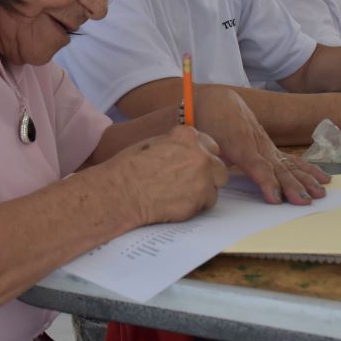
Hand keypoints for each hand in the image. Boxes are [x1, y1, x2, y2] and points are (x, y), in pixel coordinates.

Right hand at [110, 125, 228, 224]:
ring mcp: (203, 176)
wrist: (122, 192)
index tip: (193, 165)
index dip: (201, 157)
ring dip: (204, 189)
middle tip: (189, 182)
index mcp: (186, 135)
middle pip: (218, 165)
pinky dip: (197, 205)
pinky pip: (208, 202)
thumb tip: (186, 152)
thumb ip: (176, 146)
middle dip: (208, 174)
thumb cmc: (130, 169)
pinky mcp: (201, 198)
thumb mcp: (153, 144)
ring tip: (182, 194)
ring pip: (216, 184)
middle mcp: (199, 153)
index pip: (209, 144)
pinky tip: (177, 203)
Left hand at [194, 88, 329, 205]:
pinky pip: (290, 160)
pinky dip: (307, 170)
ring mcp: (265, 146)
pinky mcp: (269, 147)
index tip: (275, 198)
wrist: (215, 101)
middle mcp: (257, 145)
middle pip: (277, 167)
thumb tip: (218, 171)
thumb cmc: (206, 122)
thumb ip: (213, 155)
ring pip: (288, 164)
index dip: (267, 182)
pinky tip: (322, 178)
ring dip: (304, 179)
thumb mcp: (205, 138)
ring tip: (319, 193)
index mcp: (238, 144)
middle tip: (304, 201)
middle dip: (291, 185)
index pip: (257, 166)